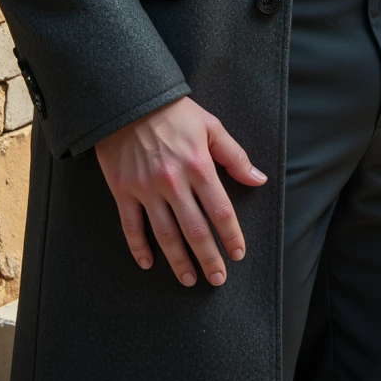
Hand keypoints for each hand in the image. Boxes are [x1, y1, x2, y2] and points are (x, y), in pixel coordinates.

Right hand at [95, 94, 266, 287]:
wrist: (130, 100)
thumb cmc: (174, 113)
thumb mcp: (211, 126)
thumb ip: (235, 156)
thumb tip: (258, 180)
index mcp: (199, 166)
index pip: (221, 211)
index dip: (231, 236)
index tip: (238, 254)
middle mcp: (173, 182)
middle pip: (196, 230)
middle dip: (209, 258)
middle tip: (218, 279)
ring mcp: (146, 188)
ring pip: (165, 234)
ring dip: (179, 261)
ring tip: (189, 280)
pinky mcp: (123, 190)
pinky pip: (131, 226)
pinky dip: (139, 248)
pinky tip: (149, 263)